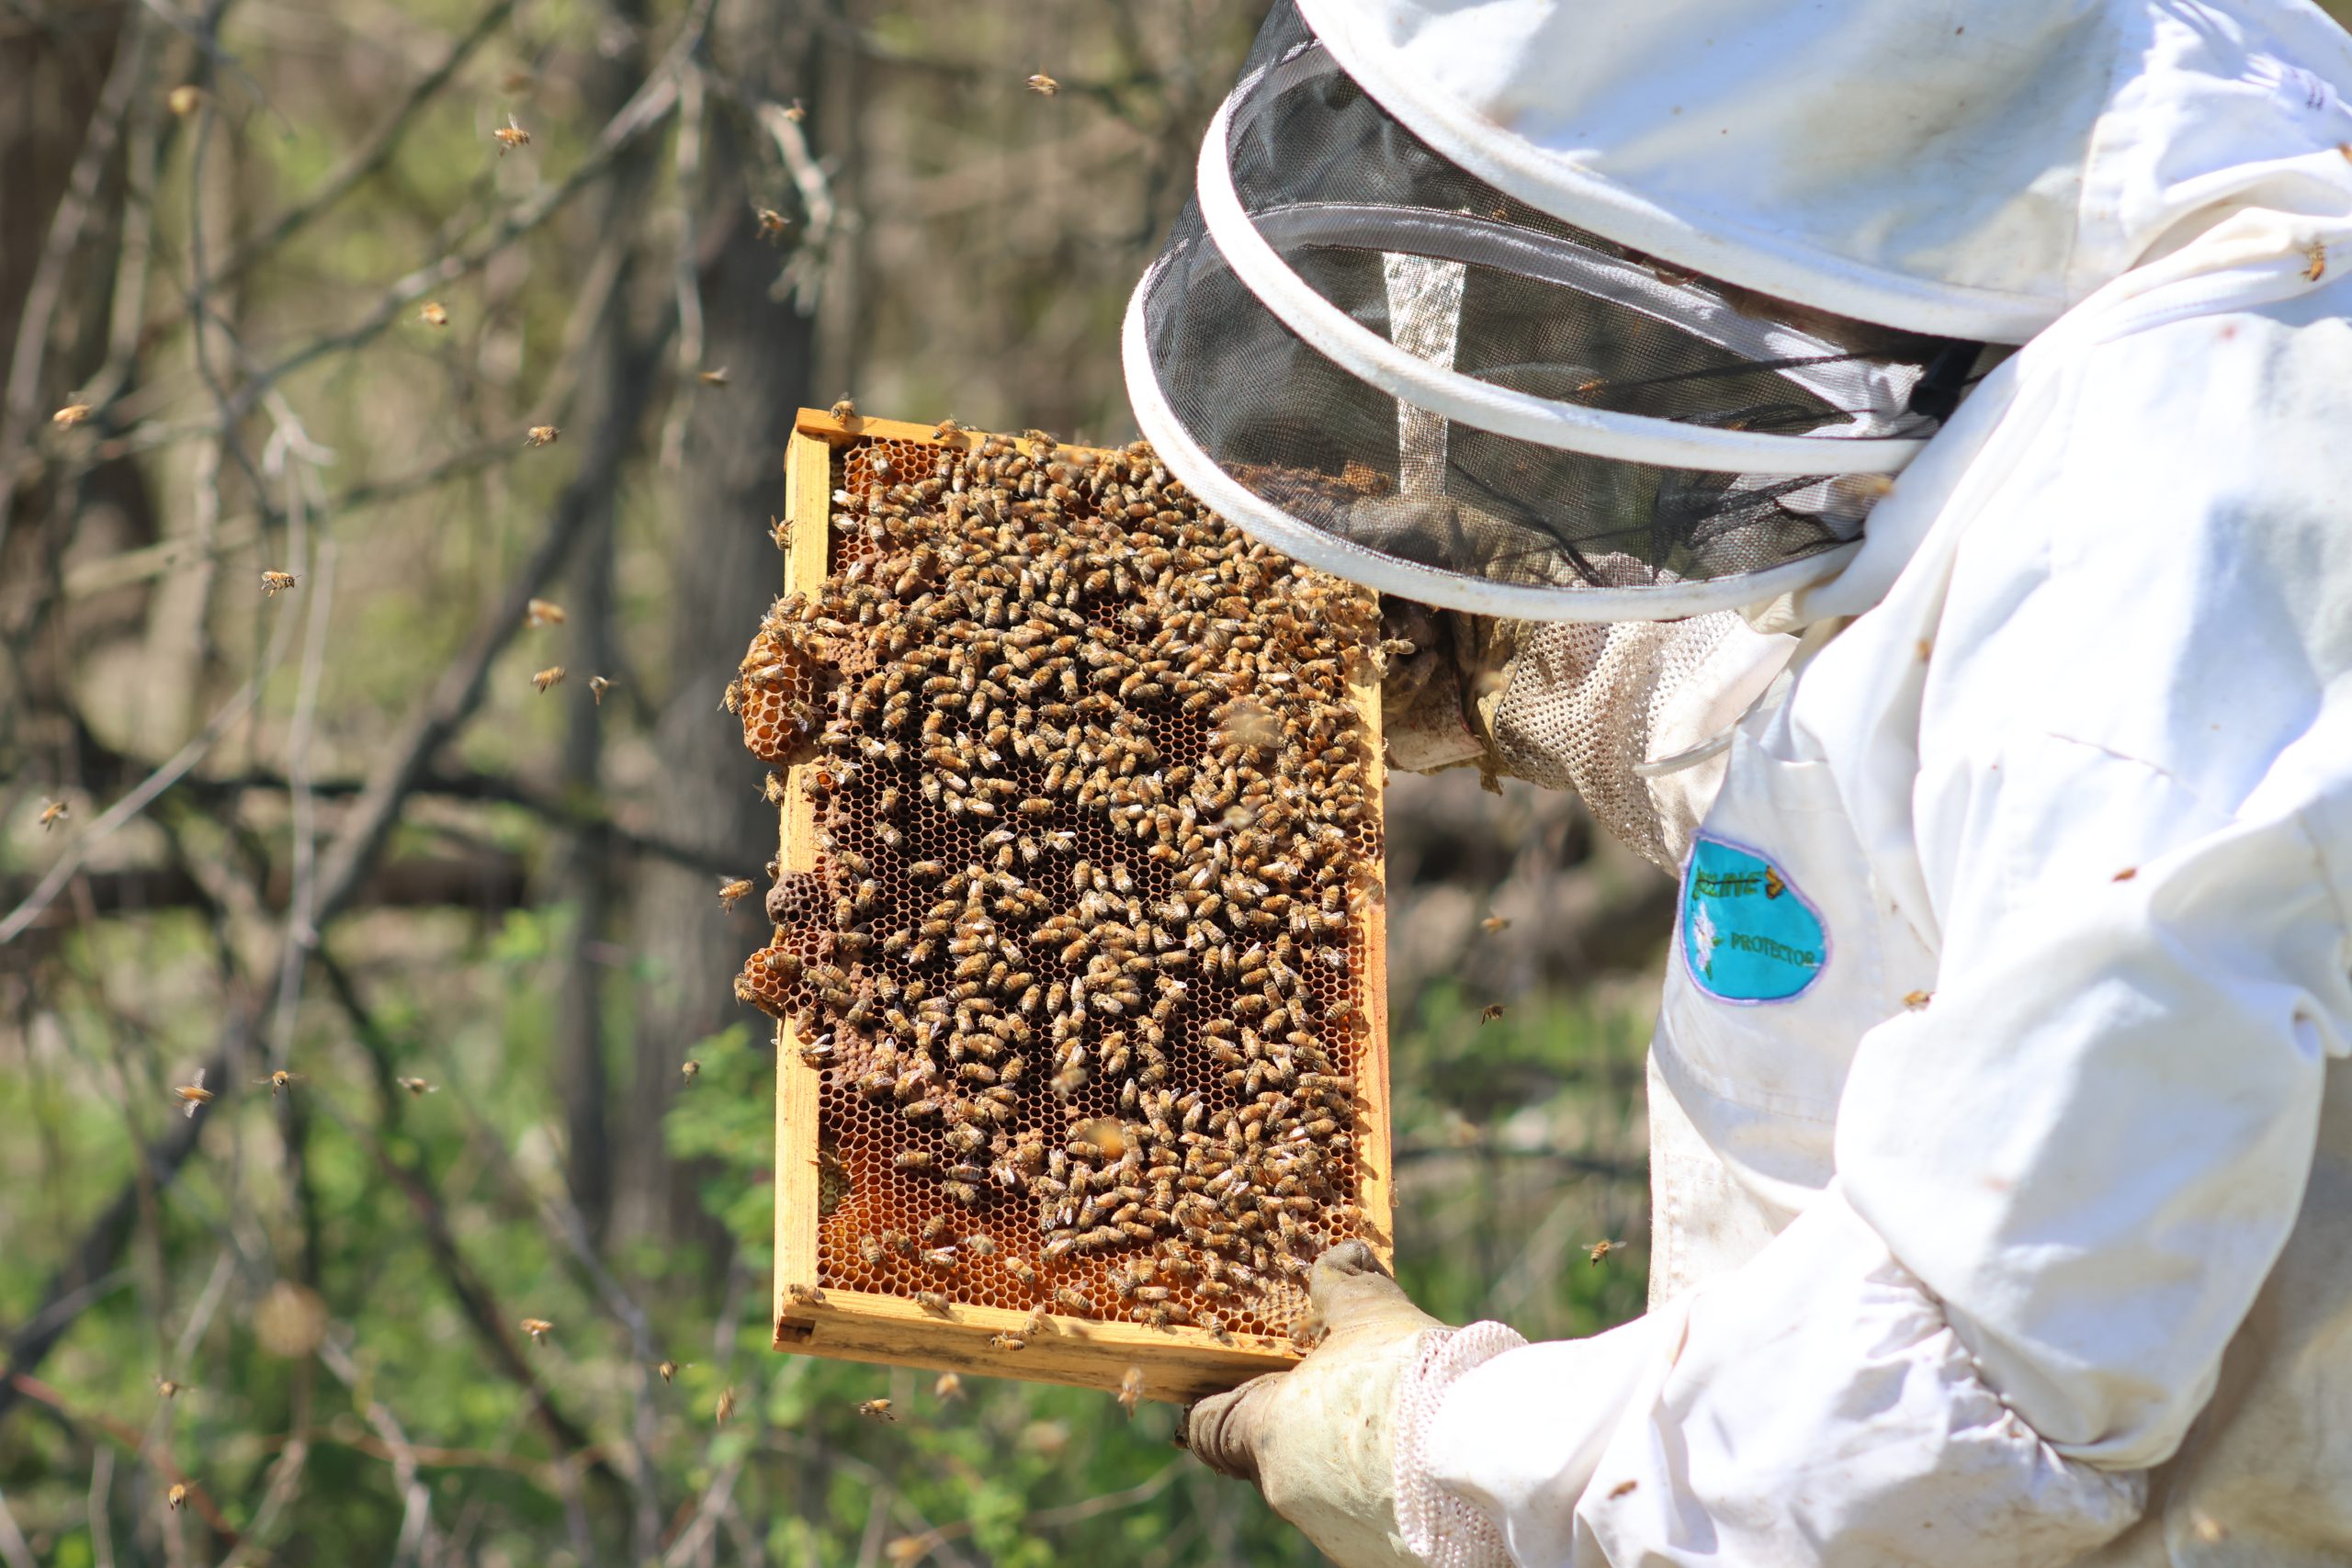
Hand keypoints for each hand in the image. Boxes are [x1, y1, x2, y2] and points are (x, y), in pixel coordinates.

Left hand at [1182, 1242, 1446, 1567]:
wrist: (1489, 1454)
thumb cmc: (1415, 1377)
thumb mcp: (1371, 1312)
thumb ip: (1343, 1286)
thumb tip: (1338, 1258)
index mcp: (1267, 1433)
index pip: (1208, 1427)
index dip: (1218, 1402)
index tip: (1240, 1385)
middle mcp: (1288, 1492)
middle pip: (1274, 1453)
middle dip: (1305, 1420)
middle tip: (1348, 1388)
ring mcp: (1333, 1531)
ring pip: (1324, 1486)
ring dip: (1348, 1457)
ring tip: (1401, 1424)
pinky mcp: (1379, 1558)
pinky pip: (1369, 1518)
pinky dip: (1386, 1492)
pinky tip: (1424, 1465)